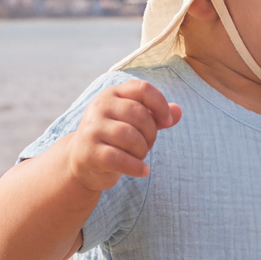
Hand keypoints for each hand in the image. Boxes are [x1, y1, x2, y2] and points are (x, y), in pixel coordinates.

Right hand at [65, 80, 180, 191]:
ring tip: (140, 156)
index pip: (142, 89)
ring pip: (130, 136)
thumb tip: (178, 111)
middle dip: (151, 133)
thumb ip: (156, 116)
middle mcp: (99, 106)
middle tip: (148, 145)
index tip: (168, 121)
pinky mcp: (89, 152)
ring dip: (142, 150)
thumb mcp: (134, 123)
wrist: (81, 161)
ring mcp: (92, 129)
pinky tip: (143, 171)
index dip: (160, 104)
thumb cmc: (113, 138)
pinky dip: (137, 167)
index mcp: (112, 94)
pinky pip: (120, 159)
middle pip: (139, 114)